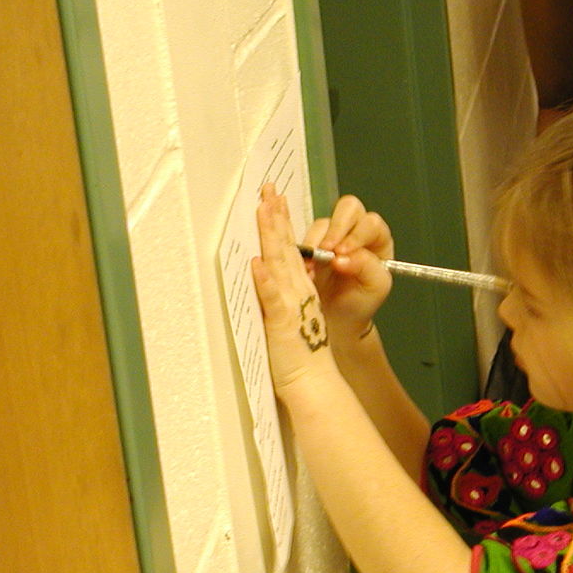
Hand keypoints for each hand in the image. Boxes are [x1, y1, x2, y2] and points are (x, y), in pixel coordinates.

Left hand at [252, 185, 339, 396]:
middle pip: (285, 248)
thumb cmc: (300, 354)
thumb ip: (280, 294)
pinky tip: (259, 264)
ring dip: (272, 237)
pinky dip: (266, 281)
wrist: (313, 382)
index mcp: (298, 288)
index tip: (274, 199)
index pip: (288, 248)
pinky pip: (273, 298)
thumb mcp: (291, 316)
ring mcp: (290, 304)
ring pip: (280, 264)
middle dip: (276, 216)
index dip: (280, 222)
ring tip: (264, 212)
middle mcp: (296, 291)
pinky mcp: (282, 322)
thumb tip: (266, 272)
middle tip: (269, 190)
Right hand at [302, 193, 394, 336]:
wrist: (336, 319)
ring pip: (323, 223)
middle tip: (325, 250)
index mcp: (379, 240)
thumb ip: (366, 268)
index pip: (371, 224)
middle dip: (336, 227)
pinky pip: (305, 237)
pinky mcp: (312, 244)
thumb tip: (343, 257)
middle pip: (348, 208)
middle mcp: (356, 232)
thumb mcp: (374, 287)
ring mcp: (332, 236)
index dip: (356, 234)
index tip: (342, 252)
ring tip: (313, 269)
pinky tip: (305, 269)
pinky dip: (303, 251)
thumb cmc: (360, 302)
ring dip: (315, 243)